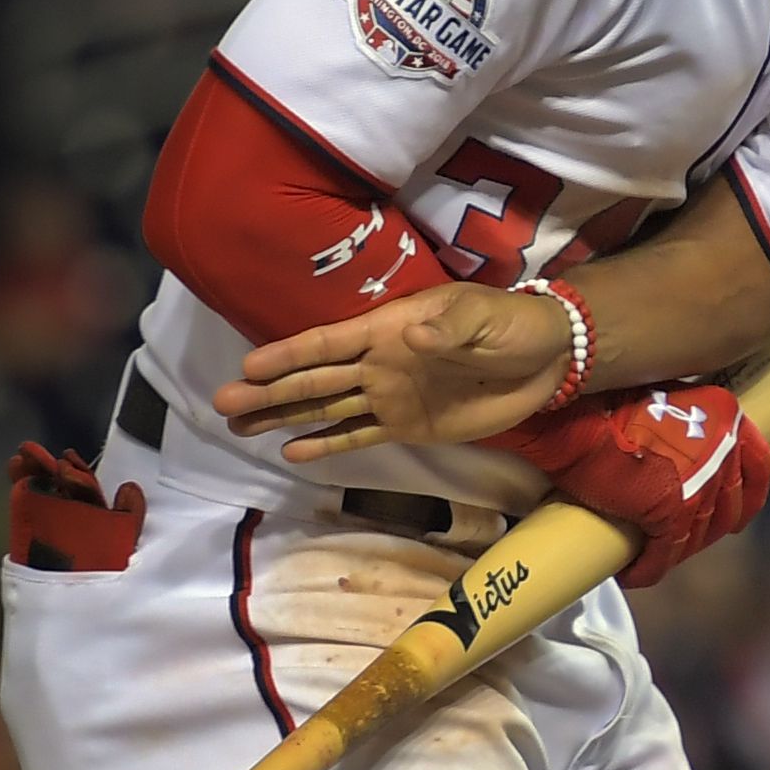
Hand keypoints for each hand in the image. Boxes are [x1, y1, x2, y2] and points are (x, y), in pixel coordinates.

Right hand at [211, 282, 572, 457]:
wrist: (547, 358)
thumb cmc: (512, 324)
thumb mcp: (485, 316)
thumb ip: (451, 327)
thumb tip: (416, 336)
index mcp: (391, 329)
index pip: (330, 343)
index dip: (289, 355)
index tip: (247, 367)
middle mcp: (380, 363)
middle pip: (315, 378)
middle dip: (269, 391)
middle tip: (222, 405)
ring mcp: (391, 395)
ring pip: (326, 407)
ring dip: (284, 416)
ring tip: (239, 427)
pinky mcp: (408, 425)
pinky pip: (359, 435)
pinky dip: (326, 444)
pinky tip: (292, 453)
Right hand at [517, 386, 769, 587]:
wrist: (572, 419)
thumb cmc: (604, 403)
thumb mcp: (661, 402)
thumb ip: (682, 426)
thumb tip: (677, 456)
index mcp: (725, 417)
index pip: (760, 465)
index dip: (750, 495)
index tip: (737, 512)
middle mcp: (724, 450)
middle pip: (729, 508)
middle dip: (705, 529)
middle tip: (677, 537)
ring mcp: (701, 483)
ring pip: (697, 536)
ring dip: (676, 552)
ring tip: (652, 554)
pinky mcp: (671, 513)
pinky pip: (664, 555)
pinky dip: (648, 569)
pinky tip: (632, 572)